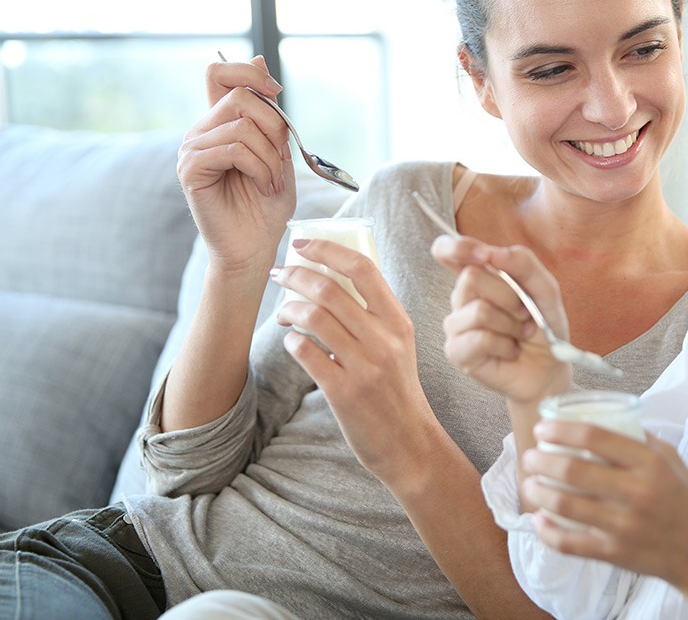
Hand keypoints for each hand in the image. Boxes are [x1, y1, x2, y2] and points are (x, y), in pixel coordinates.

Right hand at [177, 56, 295, 272]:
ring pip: (243, 126)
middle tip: (282, 159)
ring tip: (273, 182)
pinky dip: (260, 168)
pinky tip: (264, 187)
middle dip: (275, 126)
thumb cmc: (267, 203)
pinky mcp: (191, 169)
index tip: (276, 92)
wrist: (254, 246)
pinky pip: (233, 149)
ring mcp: (192, 149)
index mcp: (220, 122)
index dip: (248, 72)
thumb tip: (260, 56)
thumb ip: (270, 112)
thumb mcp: (278, 151)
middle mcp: (201, 130)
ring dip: (271, 157)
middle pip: (240, 97)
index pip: (219, 72)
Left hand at [271, 238, 434, 484]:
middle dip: (296, 275)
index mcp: (399, 321)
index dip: (329, 249)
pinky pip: (305, 353)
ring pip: (313, 318)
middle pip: (329, 289)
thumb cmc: (397, 389)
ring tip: (283, 314)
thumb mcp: (400, 345)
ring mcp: (365, 366)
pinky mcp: (344, 392)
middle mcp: (385, 340)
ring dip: (288, 309)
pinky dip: (292, 342)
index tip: (303, 243)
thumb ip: (375, 314)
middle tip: (279, 275)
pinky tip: (292, 343)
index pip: (364, 268)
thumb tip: (335, 276)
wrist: (408, 443)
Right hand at [432, 234, 572, 404]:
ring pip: (479, 310)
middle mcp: (463, 297)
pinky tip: (510, 350)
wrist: (549, 368)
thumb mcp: (545, 290)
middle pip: (472, 276)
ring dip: (511, 324)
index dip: (457, 247)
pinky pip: (480, 338)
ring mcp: (456, 324)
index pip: (447, 250)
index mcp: (480, 275)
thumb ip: (524, 264)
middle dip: (509, 296)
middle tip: (525, 313)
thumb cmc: (544, 327)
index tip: (483, 255)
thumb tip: (494, 253)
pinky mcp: (456, 351)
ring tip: (520, 334)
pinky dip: (505, 345)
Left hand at [522, 420, 687, 587]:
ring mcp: (624, 526)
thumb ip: (638, 437)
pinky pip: (570, 543)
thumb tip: (602, 415)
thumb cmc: (682, 498)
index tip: (542, 428)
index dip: (560, 429)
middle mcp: (636, 493)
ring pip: (565, 506)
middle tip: (530, 456)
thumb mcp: (669, 458)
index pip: (594, 437)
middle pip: (572, 470)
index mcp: (649, 463)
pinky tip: (538, 520)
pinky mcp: (614, 553)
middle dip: (540, 460)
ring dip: (537, 492)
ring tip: (529, 483)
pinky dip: (546, 532)